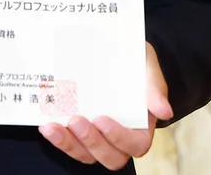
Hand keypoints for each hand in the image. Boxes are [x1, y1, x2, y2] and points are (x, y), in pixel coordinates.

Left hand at [38, 42, 172, 169]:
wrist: (119, 54)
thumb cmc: (137, 63)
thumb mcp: (147, 67)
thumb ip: (155, 87)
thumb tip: (164, 111)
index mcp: (143, 126)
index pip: (136, 144)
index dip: (118, 137)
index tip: (101, 119)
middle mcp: (121, 138)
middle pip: (110, 157)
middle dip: (91, 142)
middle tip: (76, 120)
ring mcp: (100, 138)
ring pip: (87, 155)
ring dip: (69, 144)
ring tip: (53, 127)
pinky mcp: (81, 134)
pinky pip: (72, 145)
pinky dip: (59, 138)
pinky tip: (46, 124)